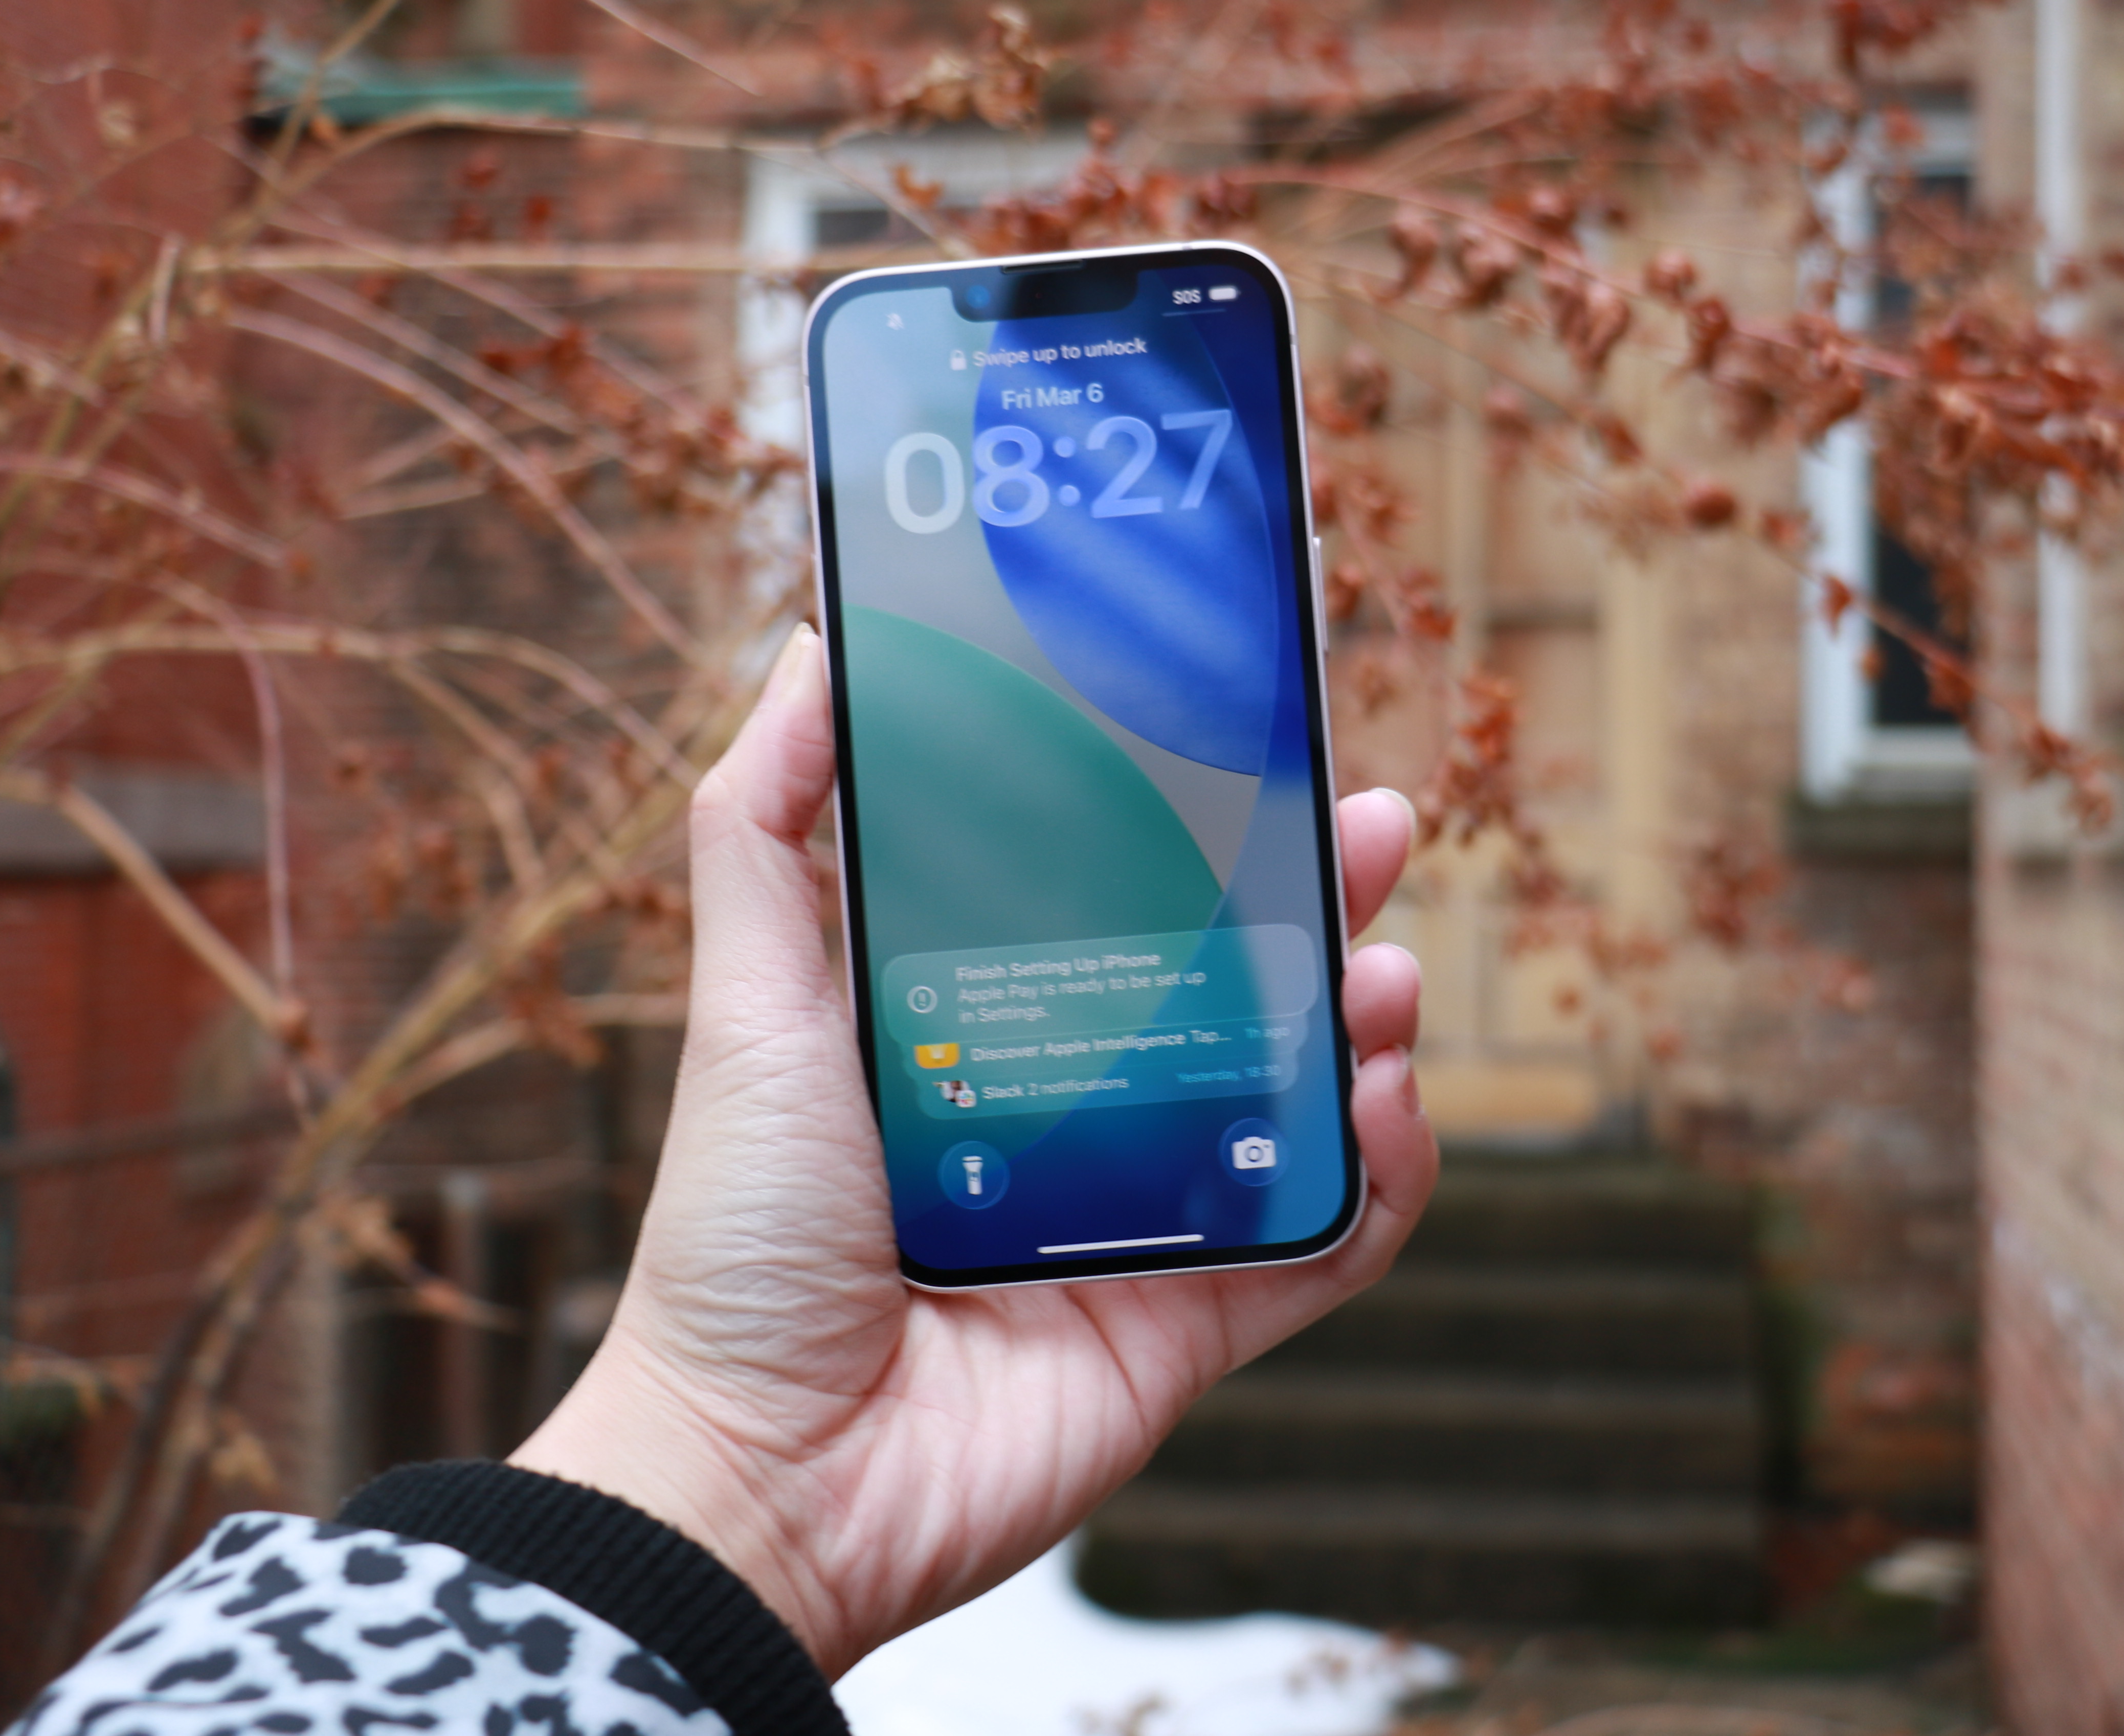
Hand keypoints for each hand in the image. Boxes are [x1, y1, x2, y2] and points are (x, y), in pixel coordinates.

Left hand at [512, 624, 1434, 1675]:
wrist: (761, 1469)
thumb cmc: (737, 1239)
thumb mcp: (746, 1005)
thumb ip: (766, 831)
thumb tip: (807, 653)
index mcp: (984, 1029)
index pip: (1119, 902)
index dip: (1195, 825)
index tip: (1248, 746)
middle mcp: (1077, 1115)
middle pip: (1234, 984)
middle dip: (1316, 898)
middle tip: (1369, 826)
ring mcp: (1143, 1221)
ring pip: (1301, 1101)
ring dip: (1365, 1023)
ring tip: (1382, 974)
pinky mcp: (1193, 1325)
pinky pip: (1327, 1243)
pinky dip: (1383, 1176)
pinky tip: (1386, 1104)